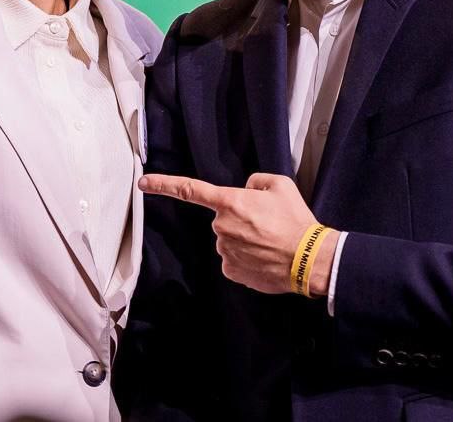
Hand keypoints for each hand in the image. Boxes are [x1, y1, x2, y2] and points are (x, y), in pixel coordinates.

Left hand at [139, 172, 339, 295]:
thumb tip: (247, 190)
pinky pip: (233, 260)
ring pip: (229, 240)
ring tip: (269, 242)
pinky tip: (264, 258)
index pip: (190, 190)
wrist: (308, 259)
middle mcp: (221, 227)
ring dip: (244, 240)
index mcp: (230, 202)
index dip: (164, 185)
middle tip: (266, 224)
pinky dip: (246, 258)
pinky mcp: (231, 272)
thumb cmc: (295, 220)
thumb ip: (256, 181)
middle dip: (239, 219)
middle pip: (223, 219)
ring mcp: (225, 251)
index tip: (143, 183)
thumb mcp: (280, 185)